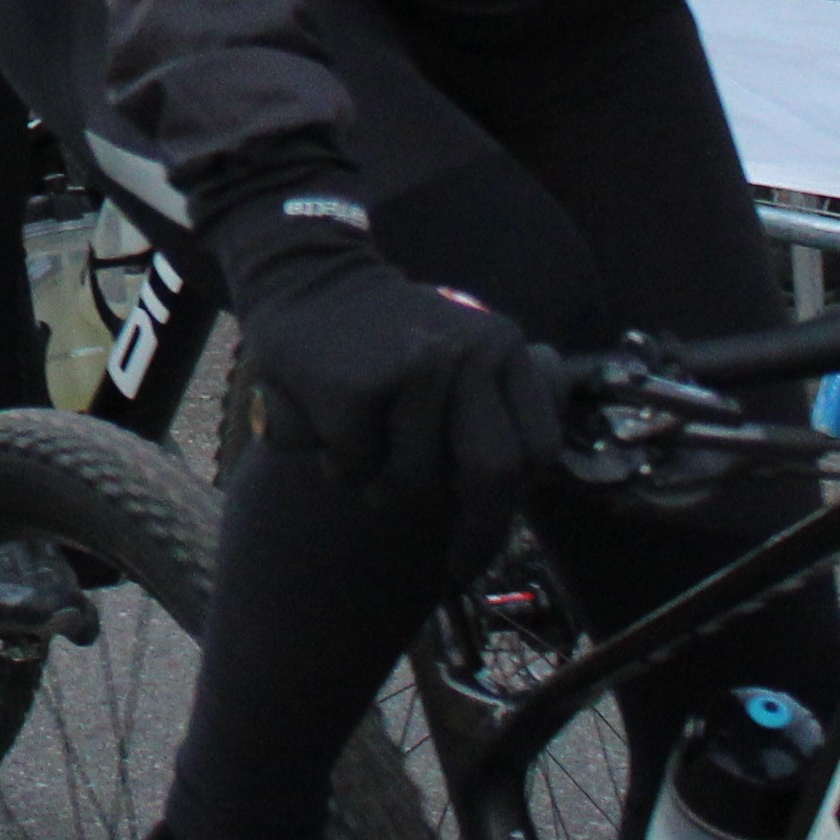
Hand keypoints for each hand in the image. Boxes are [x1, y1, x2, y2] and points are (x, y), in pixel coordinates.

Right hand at [212, 195, 560, 570]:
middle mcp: (469, 349)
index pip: (537, 451)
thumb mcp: (460, 348)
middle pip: (493, 473)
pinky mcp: (354, 386)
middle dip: (474, 531)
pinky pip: (358, 468)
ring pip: (416, 480)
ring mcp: (413, 366)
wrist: (302, 274)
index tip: (488, 542)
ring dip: (387, 491)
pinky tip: (330, 433)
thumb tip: (527, 484)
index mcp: (503, 345)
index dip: (515, 507)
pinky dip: (342, 467)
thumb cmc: (384, 337)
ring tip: (368, 462)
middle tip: (454, 565)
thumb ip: (500, 402)